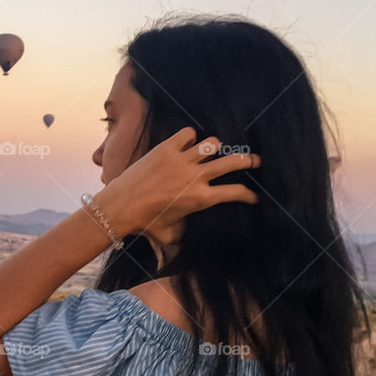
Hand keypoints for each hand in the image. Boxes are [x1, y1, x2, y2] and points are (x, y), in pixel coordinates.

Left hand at [97, 127, 259, 243]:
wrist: (120, 206)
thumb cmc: (145, 224)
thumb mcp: (169, 235)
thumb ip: (182, 235)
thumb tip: (184, 241)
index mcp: (201, 199)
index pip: (235, 192)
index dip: (249, 195)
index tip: (254, 196)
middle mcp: (196, 177)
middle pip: (233, 162)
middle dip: (248, 160)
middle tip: (255, 160)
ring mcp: (182, 160)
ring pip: (213, 144)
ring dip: (216, 148)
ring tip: (213, 152)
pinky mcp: (167, 148)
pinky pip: (188, 134)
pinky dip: (191, 137)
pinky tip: (188, 143)